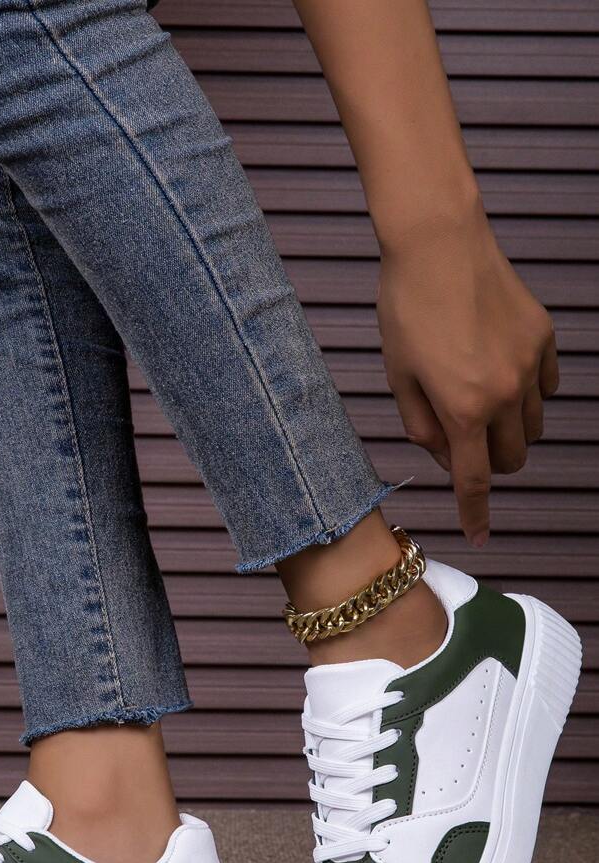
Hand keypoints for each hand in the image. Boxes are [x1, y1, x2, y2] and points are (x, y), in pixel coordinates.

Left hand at [376, 208, 557, 544]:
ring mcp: (531, 364)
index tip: (478, 535)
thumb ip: (421, 427)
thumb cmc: (406, 310)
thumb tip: (446, 456)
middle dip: (488, 463)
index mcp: (462, 410)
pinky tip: (501, 372)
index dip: (475, 514)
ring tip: (477, 398)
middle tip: (460, 439)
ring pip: (533, 427)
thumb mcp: (398, 377)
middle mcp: (505, 394)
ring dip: (509, 430)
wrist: (437, 243)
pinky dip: (528, 394)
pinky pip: (547, 386)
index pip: (473, 481)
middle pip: (511, 459)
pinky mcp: (544, 337)